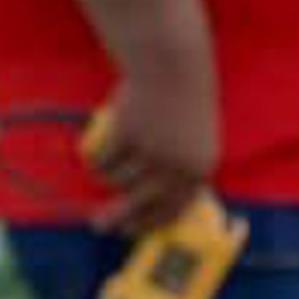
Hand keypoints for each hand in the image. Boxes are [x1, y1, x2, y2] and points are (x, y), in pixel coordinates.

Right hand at [88, 69, 218, 236]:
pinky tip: (106, 138)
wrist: (173, 67)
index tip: (132, 231)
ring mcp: (151, 152)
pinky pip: (102, 161)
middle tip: (100, 224)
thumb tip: (149, 204)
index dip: (151, 222)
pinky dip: (98, 155)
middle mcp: (177, 165)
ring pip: (117, 180)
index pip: (175, 209)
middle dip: (118, 217)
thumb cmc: (183, 104)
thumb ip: (179, 171)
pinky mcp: (126, 137)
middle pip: (140, 205)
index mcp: (200, 168)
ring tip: (115, 152)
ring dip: (109, 173)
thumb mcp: (193, 141)